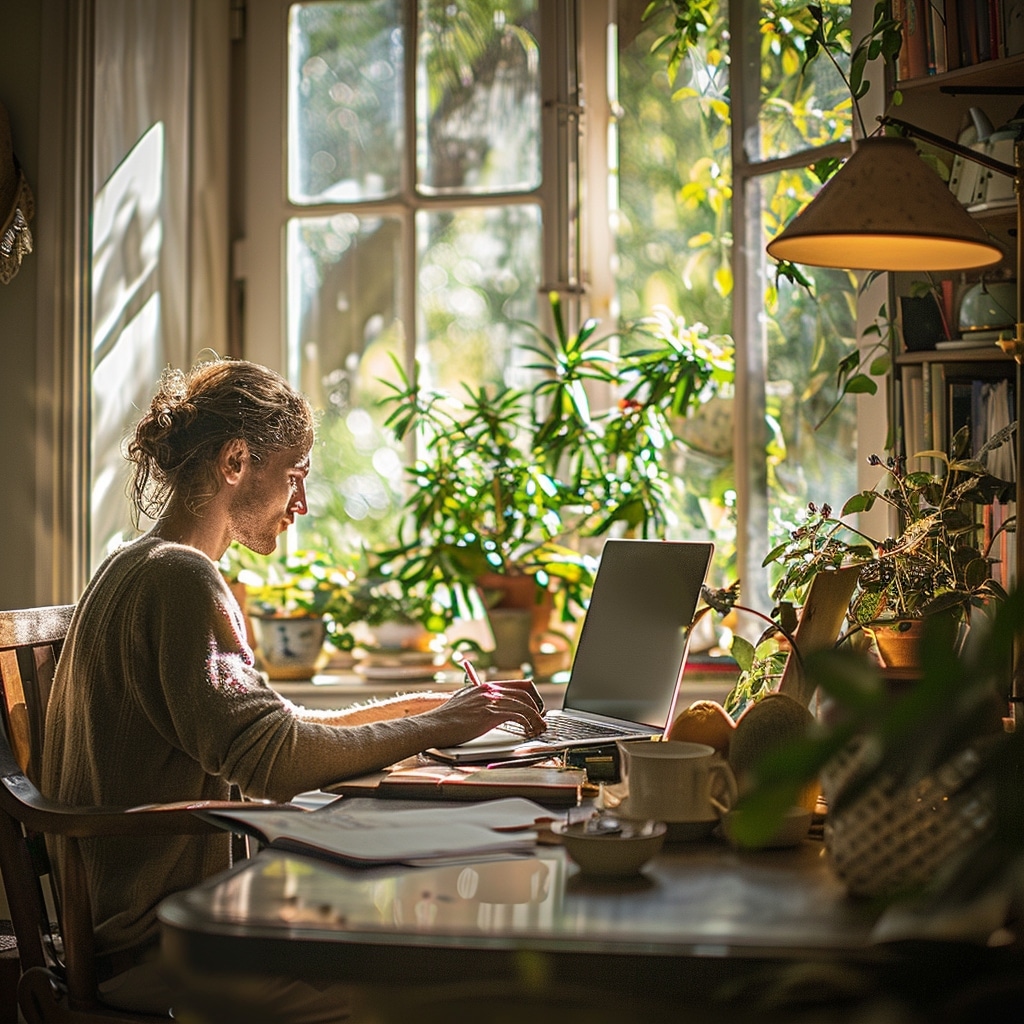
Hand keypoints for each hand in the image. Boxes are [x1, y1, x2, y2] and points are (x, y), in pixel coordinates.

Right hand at [420, 682, 545, 748]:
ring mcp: (490, 701)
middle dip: (538, 706)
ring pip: (525, 704)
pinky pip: (519, 715)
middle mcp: (490, 690)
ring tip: (540, 728)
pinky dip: (530, 723)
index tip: (536, 707)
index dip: (533, 696)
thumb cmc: (446, 719)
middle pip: (527, 692)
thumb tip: (493, 707)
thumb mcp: (465, 701)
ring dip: (537, 717)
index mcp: (486, 686)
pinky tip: (530, 731)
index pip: (520, 684)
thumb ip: (479, 700)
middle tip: (540, 719)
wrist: (433, 726)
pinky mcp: (490, 714)